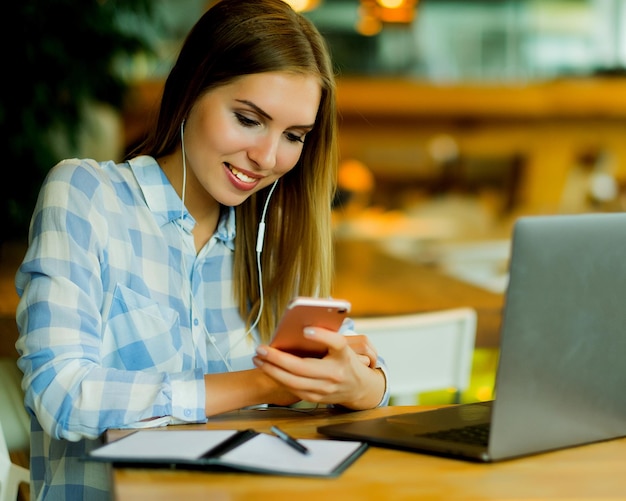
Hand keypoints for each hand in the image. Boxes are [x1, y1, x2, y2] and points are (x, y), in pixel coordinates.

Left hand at [253, 327, 385, 409]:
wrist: (359, 388)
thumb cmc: (346, 361)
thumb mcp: (343, 346)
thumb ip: (327, 337)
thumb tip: (301, 325)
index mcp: (344, 356)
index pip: (337, 343)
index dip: (322, 336)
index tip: (306, 329)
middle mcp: (335, 374)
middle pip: (303, 367)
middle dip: (278, 358)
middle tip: (261, 349)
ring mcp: (325, 389)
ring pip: (294, 382)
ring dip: (272, 370)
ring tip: (259, 359)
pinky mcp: (317, 398)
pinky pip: (293, 389)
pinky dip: (278, 379)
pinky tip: (268, 369)